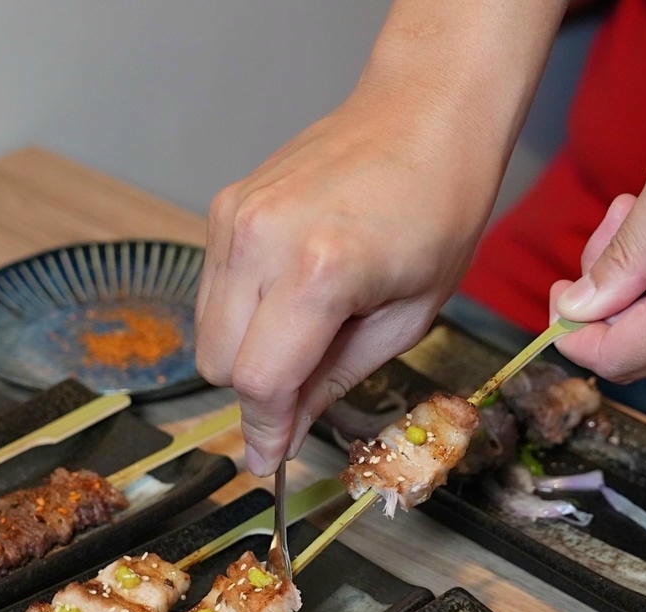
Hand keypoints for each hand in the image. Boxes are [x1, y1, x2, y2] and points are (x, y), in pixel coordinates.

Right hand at [195, 0, 564, 474]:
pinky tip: (292, 290)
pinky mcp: (224, 205)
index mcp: (319, 271)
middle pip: (218, 363)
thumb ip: (335, 379)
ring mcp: (234, 218)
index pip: (259, 381)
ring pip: (205, 330)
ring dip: (246, 351)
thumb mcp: (408, 317)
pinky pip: (213, 289)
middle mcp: (260, 240)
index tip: (268, 462)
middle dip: (257, 392)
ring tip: (310, 325)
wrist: (422, 115)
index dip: (265, 432)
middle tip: (308, 384)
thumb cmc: (439, 212)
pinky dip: (242, 311)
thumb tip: (283, 434)